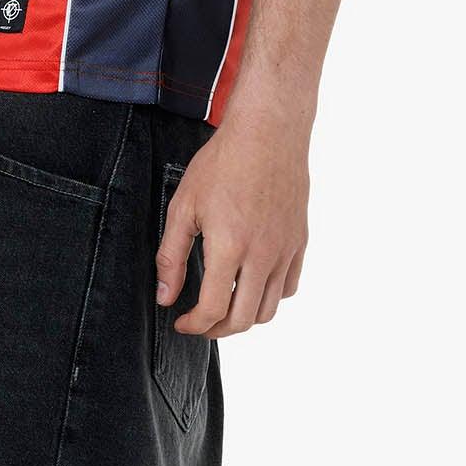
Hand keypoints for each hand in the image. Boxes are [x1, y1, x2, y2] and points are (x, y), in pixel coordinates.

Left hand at [157, 106, 309, 336]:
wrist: (268, 134)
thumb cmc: (222, 164)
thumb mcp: (184, 206)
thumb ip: (172, 256)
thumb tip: (165, 296)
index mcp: (229, 247)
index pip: (214, 310)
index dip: (194, 325)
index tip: (181, 323)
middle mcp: (262, 255)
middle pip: (243, 319)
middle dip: (217, 330)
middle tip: (201, 324)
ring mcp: (285, 250)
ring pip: (269, 309)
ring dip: (244, 319)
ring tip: (226, 309)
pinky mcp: (299, 241)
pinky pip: (289, 286)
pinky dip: (270, 297)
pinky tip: (253, 286)